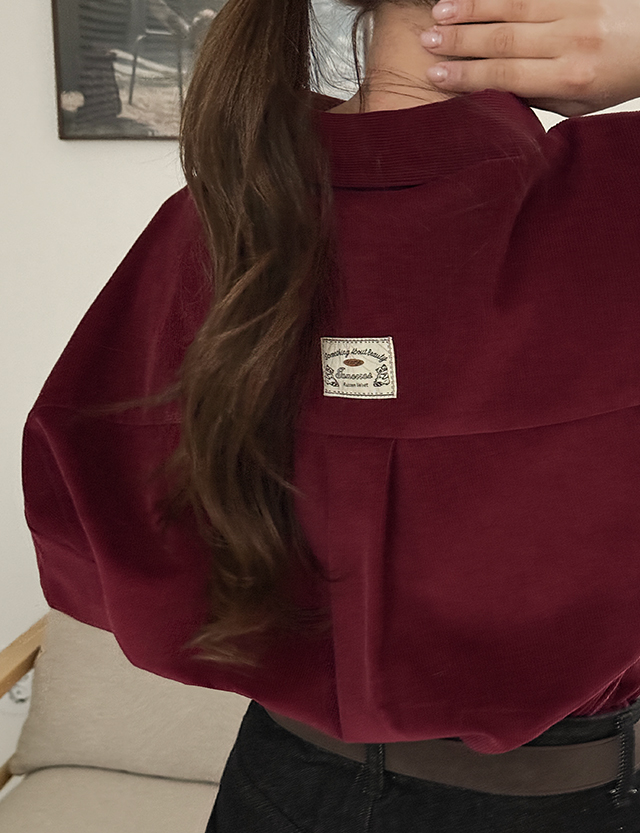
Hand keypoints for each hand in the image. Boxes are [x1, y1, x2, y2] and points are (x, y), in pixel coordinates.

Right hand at [419, 0, 639, 115]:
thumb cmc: (615, 76)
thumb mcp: (576, 102)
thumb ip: (535, 95)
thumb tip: (489, 88)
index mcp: (570, 76)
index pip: (506, 75)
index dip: (466, 74)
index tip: (435, 74)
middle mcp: (573, 39)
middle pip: (504, 38)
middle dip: (460, 40)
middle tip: (427, 41)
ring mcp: (578, 6)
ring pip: (513, 6)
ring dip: (472, 9)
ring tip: (439, 14)